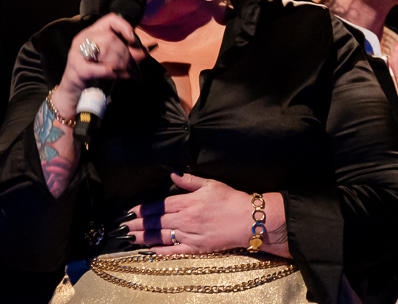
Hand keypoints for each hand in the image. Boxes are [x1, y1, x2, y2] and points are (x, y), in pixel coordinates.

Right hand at [52, 13, 146, 116]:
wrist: (77, 93)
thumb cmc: (97, 74)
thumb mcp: (116, 61)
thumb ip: (130, 54)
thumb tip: (145, 50)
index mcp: (93, 33)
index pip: (110, 20)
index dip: (125, 27)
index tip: (133, 39)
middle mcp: (83, 39)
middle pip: (110, 37)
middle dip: (124, 53)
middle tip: (127, 65)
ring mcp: (77, 53)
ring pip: (105, 48)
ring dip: (119, 62)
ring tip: (121, 71)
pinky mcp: (78, 68)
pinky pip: (101, 67)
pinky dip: (111, 73)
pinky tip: (114, 76)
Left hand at [123, 173, 289, 256]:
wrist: (249, 220)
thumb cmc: (232, 200)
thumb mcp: (211, 184)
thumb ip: (190, 180)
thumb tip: (172, 173)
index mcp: (188, 201)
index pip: (160, 205)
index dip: (143, 209)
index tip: (130, 211)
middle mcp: (186, 218)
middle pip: (156, 222)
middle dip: (137, 224)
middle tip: (122, 227)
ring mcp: (190, 234)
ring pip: (161, 236)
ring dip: (143, 237)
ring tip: (129, 238)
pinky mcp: (196, 247)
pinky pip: (174, 250)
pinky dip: (160, 250)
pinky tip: (149, 249)